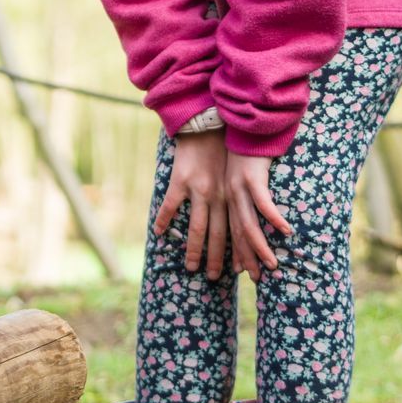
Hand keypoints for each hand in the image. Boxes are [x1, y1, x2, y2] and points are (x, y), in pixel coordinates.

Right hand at [153, 130, 228, 279]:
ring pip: (197, 227)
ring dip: (194, 250)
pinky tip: (159, 233)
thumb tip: (241, 215)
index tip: (242, 271)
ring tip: (191, 267)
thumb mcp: (236, 173)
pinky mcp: (181, 180)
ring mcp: (199, 190)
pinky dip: (164, 220)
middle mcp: (218, 196)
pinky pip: (170, 205)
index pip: (237, 230)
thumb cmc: (223, 149)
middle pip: (219, 235)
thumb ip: (235, 195)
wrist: (208, 124)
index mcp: (232, 195)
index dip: (240, 252)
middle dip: (218, 259)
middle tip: (215, 278)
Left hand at [225, 151, 291, 282]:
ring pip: (249, 223)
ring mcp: (239, 187)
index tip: (242, 273)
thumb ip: (253, 196)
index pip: (233, 231)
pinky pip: (263, 201)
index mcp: (229, 197)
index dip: (238, 252)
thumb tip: (265, 217)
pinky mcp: (252, 176)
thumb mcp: (247, 176)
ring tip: (271, 265)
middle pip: (239, 233)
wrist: (245, 123)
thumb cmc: (251, 150)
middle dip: (247, 258)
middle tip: (257, 278)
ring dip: (260, 246)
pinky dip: (273, 217)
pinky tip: (285, 231)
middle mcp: (231, 196)